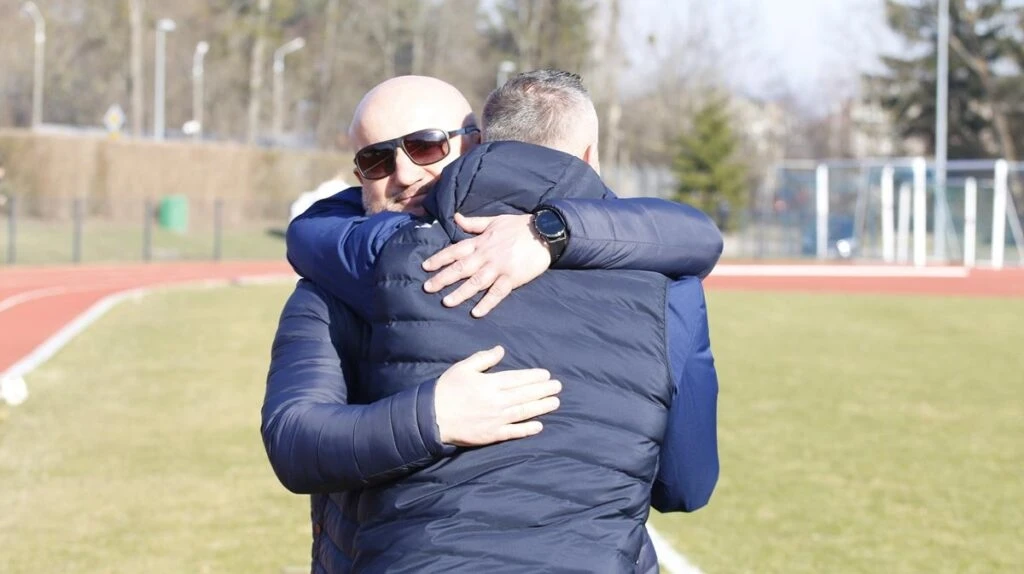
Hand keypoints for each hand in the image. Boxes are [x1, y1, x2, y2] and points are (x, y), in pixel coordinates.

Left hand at [422, 213, 550, 317]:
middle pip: (461, 268)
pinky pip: (497, 293)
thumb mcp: (494, 220)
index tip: (425, 267)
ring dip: (460, 293)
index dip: (439, 258)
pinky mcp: (513, 278)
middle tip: (428, 288)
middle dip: (443, 278)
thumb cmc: (519, 226)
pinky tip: (476, 312)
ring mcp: (499, 268)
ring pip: (476, 282)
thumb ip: (473, 223)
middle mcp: (486, 255)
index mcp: (481, 242)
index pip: (455, 250)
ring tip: (446, 302)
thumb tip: (455, 217)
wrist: (545, 232)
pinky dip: (487, 303)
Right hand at [434, 346, 561, 446]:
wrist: (432, 417)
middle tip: (558, 387)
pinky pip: (513, 432)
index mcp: (490, 383)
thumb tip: (501, 349)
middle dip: (543, 390)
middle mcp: (497, 401)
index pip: (517, 379)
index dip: (533, 377)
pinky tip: (539, 426)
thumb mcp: (463, 368)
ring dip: (541, 407)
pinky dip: (527, 429)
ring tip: (555, 402)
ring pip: (524, 412)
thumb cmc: (447, 390)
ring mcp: (496, 419)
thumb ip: (483, 358)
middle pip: (525, 394)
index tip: (546, 375)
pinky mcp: (492, 434)